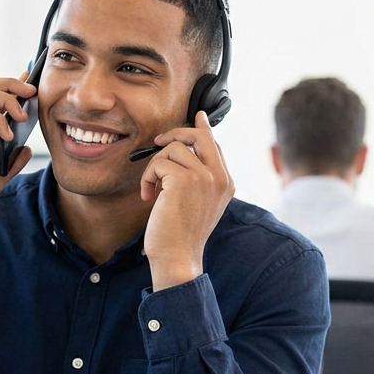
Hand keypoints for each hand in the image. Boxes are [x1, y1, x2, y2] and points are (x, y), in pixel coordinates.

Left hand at [139, 111, 233, 290]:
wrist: (178, 257)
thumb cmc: (181, 234)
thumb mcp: (197, 203)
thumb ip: (198, 178)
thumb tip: (182, 150)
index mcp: (226, 183)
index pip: (215, 145)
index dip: (203, 129)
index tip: (198, 116)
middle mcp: (219, 177)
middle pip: (200, 136)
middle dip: (176, 134)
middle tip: (158, 143)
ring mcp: (204, 177)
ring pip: (174, 149)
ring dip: (155, 167)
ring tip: (152, 189)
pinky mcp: (184, 180)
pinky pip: (158, 163)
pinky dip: (147, 179)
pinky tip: (148, 197)